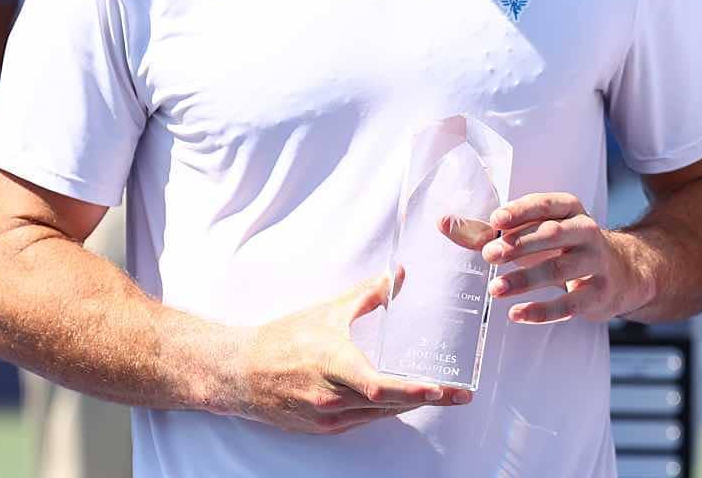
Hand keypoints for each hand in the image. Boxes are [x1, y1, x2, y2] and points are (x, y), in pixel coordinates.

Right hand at [225, 272, 469, 434]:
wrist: (239, 373)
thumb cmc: (283, 340)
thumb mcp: (328, 311)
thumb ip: (368, 294)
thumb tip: (397, 274)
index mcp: (332, 363)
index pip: (377, 385)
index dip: (409, 390)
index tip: (438, 389)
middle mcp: (330, 396)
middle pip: (387, 404)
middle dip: (428, 399)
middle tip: (462, 394)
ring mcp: (326, 416)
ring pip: (379, 415)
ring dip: (411, 406)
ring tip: (445, 397)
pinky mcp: (322, 428)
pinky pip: (363, 420)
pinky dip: (386, 411)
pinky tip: (406, 402)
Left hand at [443, 193, 652, 324]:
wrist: (622, 273)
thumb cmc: (563, 248)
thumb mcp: (535, 233)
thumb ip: (490, 232)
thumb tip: (442, 223)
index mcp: (570, 210)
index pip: (548, 204)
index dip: (522, 211)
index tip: (495, 221)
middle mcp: (586, 232)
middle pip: (554, 234)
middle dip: (520, 244)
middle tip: (489, 255)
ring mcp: (595, 263)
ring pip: (559, 269)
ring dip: (526, 279)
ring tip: (495, 289)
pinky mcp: (597, 294)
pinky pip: (569, 304)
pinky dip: (542, 310)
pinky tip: (517, 314)